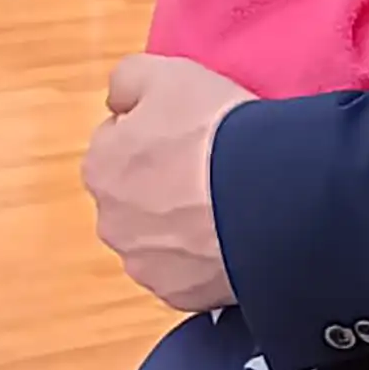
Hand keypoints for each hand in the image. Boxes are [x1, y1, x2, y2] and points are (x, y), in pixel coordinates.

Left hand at [82, 51, 248, 312]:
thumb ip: (127, 81)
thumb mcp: (167, 74)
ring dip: (181, 228)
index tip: (188, 138)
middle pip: (135, 198)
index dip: (156, 138)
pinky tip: (231, 240)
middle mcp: (110, 221)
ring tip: (225, 209)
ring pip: (159, 241)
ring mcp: (143, 264)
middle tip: (210, 173)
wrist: (268, 195)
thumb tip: (117, 103)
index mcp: (100, 166)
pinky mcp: (178, 295)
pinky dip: (203, 262)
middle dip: (163, 188)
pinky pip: (188, 274)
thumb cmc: (215, 131)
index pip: (119, 147)